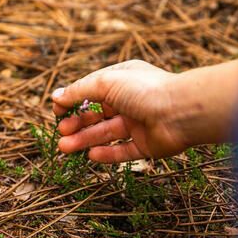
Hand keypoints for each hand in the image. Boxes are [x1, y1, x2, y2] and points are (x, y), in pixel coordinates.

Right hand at [51, 55, 237, 162]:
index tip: (56, 110)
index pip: (92, 91)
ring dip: (84, 140)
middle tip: (60, 132)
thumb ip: (79, 91)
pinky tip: (90, 155)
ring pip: (107, 134)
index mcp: (122, 81)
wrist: (182, 112)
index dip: (73, 101)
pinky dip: (107, 154)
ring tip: (65, 148)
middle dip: (76, 124)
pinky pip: (123, 151)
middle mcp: (130, 101)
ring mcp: (139, 124)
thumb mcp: (106, 82)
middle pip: (97, 115)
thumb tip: (56, 96)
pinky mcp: (147, 145)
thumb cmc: (145, 90)